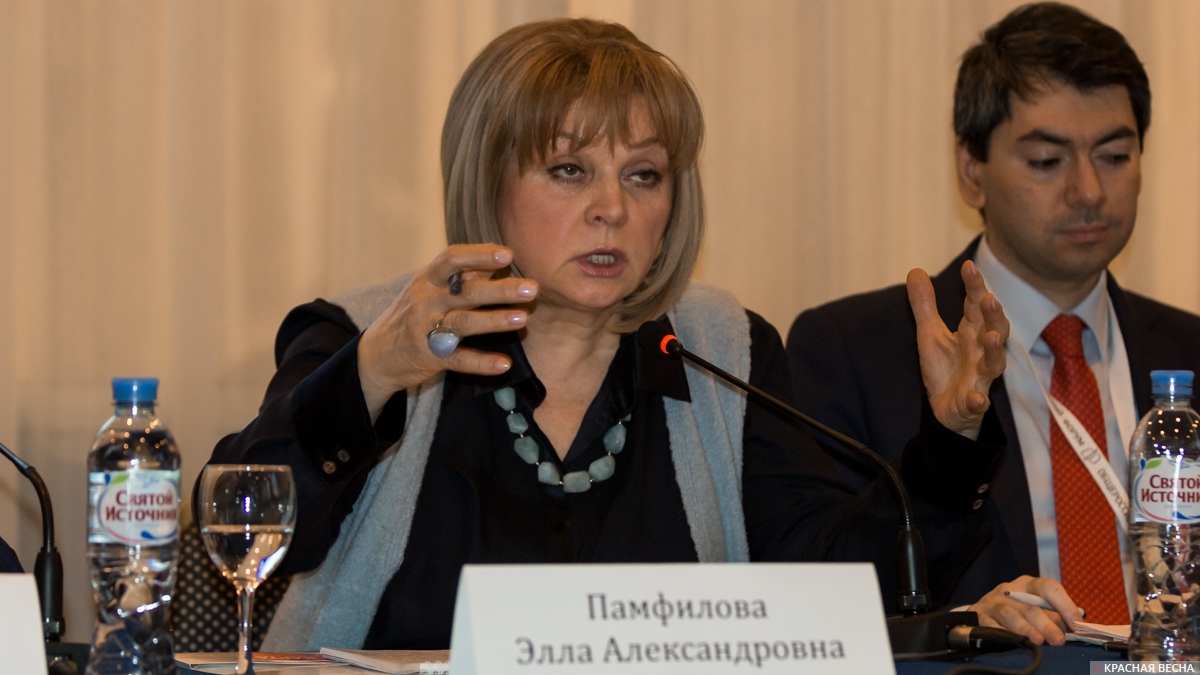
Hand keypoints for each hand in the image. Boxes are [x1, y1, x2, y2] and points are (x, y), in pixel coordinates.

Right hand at [358, 244, 537, 418]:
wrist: (377, 355)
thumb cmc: (413, 313)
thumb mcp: (430, 289)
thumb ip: (462, 275)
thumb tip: (498, 258)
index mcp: (427, 279)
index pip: (452, 259)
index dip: (479, 255)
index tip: (507, 255)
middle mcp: (426, 302)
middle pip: (465, 292)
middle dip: (500, 290)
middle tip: (531, 288)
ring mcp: (426, 330)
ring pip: (463, 323)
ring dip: (494, 321)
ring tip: (523, 319)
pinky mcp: (430, 359)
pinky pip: (458, 360)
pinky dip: (481, 363)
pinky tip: (504, 364)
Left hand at [907, 260, 1007, 438]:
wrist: (947, 409)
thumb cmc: (945, 367)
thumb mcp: (929, 333)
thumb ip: (925, 305)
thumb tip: (916, 270)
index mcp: (971, 332)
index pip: (976, 305)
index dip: (974, 286)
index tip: (969, 266)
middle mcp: (981, 351)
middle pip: (994, 329)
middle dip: (993, 315)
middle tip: (989, 298)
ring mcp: (980, 377)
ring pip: (994, 363)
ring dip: (994, 350)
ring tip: (990, 338)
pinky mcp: (973, 402)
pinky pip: (979, 402)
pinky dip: (979, 400)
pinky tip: (977, 398)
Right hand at [968, 576, 1085, 645]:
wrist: (983, 612)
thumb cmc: (1016, 610)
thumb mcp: (1035, 606)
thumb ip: (1055, 613)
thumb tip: (1078, 625)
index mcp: (1028, 584)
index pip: (1048, 587)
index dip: (1064, 604)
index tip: (1076, 624)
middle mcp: (1010, 590)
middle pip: (1031, 606)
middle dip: (1047, 624)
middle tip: (1059, 640)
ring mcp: (992, 601)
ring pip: (1010, 614)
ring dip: (1025, 628)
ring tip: (1038, 641)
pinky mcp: (977, 614)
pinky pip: (989, 623)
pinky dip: (1000, 632)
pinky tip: (1011, 640)